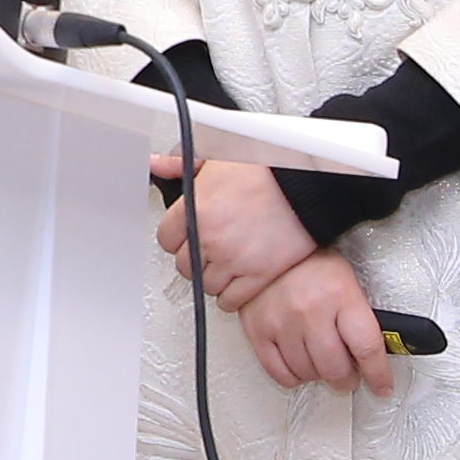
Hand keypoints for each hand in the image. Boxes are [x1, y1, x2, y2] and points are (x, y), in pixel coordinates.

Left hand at [150, 151, 315, 311]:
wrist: (303, 184)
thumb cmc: (263, 169)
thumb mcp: (214, 158)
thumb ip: (179, 163)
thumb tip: (156, 164)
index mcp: (195, 210)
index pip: (166, 240)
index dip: (178, 238)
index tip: (188, 236)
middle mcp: (210, 238)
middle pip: (185, 265)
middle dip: (195, 258)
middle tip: (209, 249)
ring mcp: (233, 260)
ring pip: (207, 285)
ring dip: (214, 277)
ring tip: (225, 263)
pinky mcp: (258, 276)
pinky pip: (231, 301)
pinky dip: (231, 296)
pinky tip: (237, 281)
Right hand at [240, 250, 396, 393]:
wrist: (269, 243)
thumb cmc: (311, 263)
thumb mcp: (346, 282)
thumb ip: (359, 318)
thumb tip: (373, 353)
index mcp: (341, 296)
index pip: (367, 348)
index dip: (378, 375)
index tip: (382, 386)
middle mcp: (311, 312)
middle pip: (337, 368)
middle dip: (348, 379)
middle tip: (349, 376)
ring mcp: (282, 323)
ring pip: (308, 373)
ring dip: (320, 375)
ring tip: (322, 363)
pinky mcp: (258, 331)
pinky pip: (280, 372)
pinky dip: (294, 377)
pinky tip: (300, 366)